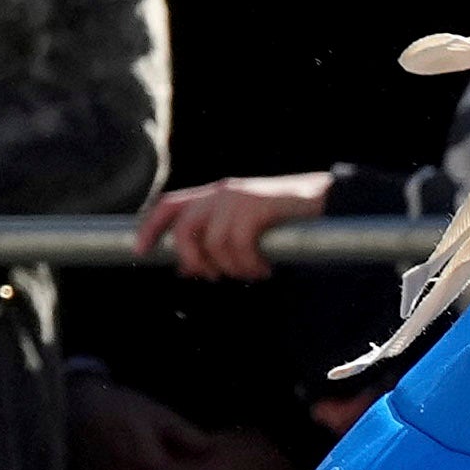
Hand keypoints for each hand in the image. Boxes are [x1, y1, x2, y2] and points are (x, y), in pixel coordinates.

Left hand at [139, 171, 332, 281]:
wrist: (329, 202)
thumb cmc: (289, 221)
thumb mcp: (247, 227)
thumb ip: (218, 240)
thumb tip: (189, 270)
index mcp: (216, 194)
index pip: (169, 206)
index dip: (150, 228)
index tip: (140, 252)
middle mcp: (222, 192)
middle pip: (185, 229)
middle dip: (193, 260)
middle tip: (214, 276)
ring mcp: (239, 198)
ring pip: (214, 243)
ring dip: (233, 268)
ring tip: (254, 271)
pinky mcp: (257, 206)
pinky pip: (238, 245)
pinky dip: (250, 265)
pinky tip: (265, 269)